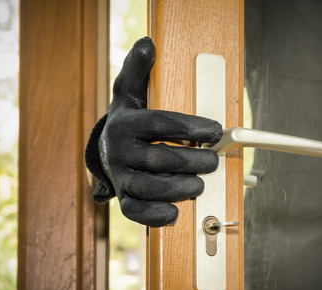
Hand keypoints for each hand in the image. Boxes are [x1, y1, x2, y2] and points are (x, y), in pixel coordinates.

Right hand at [85, 37, 221, 226]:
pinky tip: (174, 213)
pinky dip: (155, 215)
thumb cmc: (128, 120)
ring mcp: (120, 176)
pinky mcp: (123, 197)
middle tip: (213, 161)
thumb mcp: (130, 92)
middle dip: (192, 161)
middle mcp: (119, 151)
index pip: (160, 123)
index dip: (190, 127)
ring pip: (149, 187)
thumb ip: (139, 69)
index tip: (214, 130)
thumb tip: (147, 43)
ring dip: (179, 188)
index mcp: (125, 124)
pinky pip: (135, 211)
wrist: (107, 150)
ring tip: (199, 184)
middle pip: (159, 159)